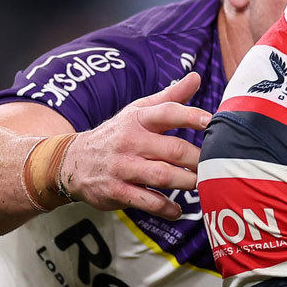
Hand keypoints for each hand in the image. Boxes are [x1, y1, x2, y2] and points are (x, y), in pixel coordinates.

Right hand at [58, 72, 210, 219]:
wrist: (71, 160)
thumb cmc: (116, 134)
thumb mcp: (137, 111)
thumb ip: (169, 97)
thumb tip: (196, 77)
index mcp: (137, 119)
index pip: (167, 113)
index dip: (191, 116)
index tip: (212, 122)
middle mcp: (130, 141)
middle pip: (173, 149)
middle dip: (198, 159)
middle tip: (215, 165)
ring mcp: (122, 167)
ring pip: (163, 176)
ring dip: (187, 182)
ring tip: (202, 184)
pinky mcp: (116, 191)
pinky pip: (147, 202)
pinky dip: (165, 208)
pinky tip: (177, 209)